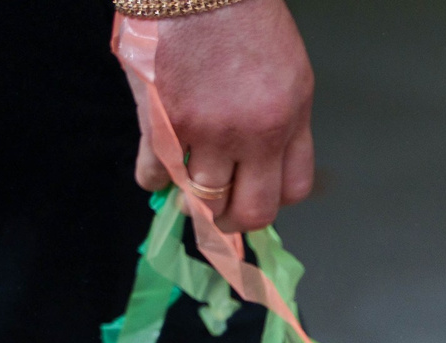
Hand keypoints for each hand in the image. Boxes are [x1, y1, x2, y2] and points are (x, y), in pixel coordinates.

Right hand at [126, 0, 315, 233]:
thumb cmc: (240, 14)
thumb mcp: (286, 67)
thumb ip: (280, 116)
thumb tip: (262, 162)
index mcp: (289, 118)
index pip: (292, 189)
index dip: (273, 198)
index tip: (256, 195)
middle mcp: (253, 134)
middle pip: (251, 210)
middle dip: (235, 220)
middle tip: (221, 215)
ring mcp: (207, 132)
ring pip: (203, 199)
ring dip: (192, 202)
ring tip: (185, 191)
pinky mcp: (162, 123)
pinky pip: (155, 174)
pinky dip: (153, 179)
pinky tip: (155, 172)